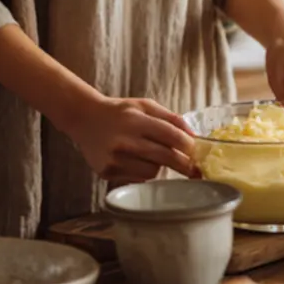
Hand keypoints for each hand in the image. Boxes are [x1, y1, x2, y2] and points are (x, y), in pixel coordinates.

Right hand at [66, 96, 197, 183]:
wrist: (84, 119)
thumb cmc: (120, 112)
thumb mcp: (146, 105)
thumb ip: (172, 119)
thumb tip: (195, 137)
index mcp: (136, 120)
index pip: (173, 137)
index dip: (190, 147)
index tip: (199, 153)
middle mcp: (124, 141)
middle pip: (166, 158)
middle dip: (185, 165)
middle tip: (195, 170)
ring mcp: (114, 159)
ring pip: (153, 172)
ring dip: (159, 167)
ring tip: (150, 155)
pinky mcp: (107, 172)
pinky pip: (137, 178)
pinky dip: (142, 172)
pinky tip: (135, 160)